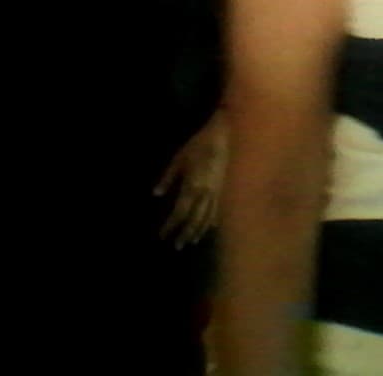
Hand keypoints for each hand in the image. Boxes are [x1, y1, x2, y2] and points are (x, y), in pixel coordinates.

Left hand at [155, 111, 227, 248]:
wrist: (226, 135)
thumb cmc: (199, 145)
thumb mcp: (179, 159)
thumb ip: (168, 177)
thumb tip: (156, 193)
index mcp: (191, 188)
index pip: (179, 213)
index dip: (170, 226)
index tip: (162, 235)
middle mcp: (205, 195)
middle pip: (194, 220)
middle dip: (185, 234)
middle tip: (178, 246)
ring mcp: (218, 193)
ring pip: (208, 218)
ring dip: (199, 231)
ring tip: (193, 241)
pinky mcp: (226, 189)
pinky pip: (219, 210)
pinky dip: (213, 221)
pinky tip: (211, 227)